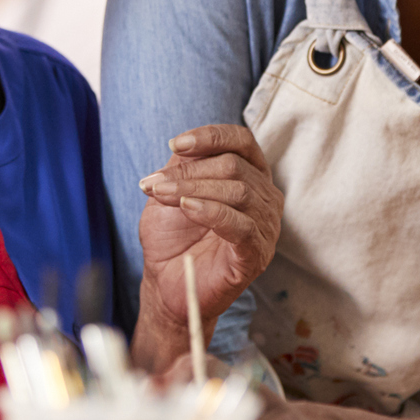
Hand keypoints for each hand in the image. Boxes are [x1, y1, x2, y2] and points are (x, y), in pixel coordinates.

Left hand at [131, 125, 283, 371]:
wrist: (167, 282)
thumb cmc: (174, 236)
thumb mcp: (172, 190)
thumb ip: (182, 166)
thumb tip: (181, 147)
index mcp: (250, 175)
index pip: (242, 141)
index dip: (211, 136)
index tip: (176, 144)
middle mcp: (264, 197)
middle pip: (234, 166)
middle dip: (189, 171)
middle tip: (154, 183)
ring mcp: (265, 227)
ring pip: (239, 192)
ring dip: (193, 190)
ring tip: (162, 196)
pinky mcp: (257, 254)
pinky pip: (241, 226)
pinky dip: (212, 212)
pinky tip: (188, 209)